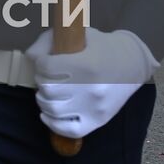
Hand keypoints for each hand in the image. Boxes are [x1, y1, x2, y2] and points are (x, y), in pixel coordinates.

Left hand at [25, 28, 158, 138]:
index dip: (40, 63)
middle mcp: (89, 88)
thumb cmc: (102, 46)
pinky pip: (69, 130)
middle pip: (47, 89)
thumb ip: (49, 41)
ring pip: (53, 109)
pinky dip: (52, 123)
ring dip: (43, 100)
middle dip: (41, 81)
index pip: (46, 68)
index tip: (44, 61)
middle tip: (46, 77)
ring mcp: (94, 107)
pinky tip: (47, 113)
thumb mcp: (78, 34)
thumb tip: (31, 57)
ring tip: (48, 92)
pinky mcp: (98, 120)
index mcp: (84, 65)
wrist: (132, 63)